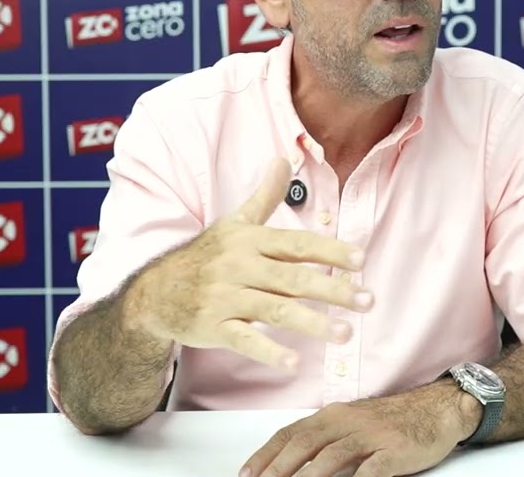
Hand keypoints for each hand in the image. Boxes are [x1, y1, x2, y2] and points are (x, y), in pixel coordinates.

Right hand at [124, 157, 373, 370]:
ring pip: (274, 310)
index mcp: (248, 241)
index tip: (361, 259)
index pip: (295, 244)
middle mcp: (239, 267)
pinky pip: (245, 341)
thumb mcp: (233, 223)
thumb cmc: (205, 256)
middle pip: (292, 278)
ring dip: (312, 322)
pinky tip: (295, 363)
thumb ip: (264, 196)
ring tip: (345, 333)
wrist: (155, 292)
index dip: (329, 250)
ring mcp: (225, 298)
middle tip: (368, 300)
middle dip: (333, 290)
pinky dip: (270, 352)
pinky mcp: (214, 327)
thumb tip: (282, 159)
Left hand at [240, 387, 478, 476]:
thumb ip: (325, 439)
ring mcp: (371, 435)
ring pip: (331, 457)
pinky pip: (371, 470)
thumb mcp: (352, 423)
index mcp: (333, 414)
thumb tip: (292, 464)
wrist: (437, 409)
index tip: (246, 474)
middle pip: (304, 444)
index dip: (265, 455)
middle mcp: (348, 421)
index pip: (290, 433)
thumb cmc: (391, 421)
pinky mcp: (394, 451)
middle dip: (277, 469)